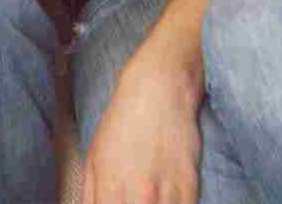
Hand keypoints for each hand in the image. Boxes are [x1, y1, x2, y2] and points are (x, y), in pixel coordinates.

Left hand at [82, 47, 202, 203]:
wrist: (161, 88)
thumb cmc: (123, 123)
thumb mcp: (94, 159)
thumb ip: (91, 199)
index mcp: (110, 190)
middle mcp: (139, 196)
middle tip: (134, 202)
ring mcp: (167, 193)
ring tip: (147, 200)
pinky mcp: (190, 188)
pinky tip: (164, 201)